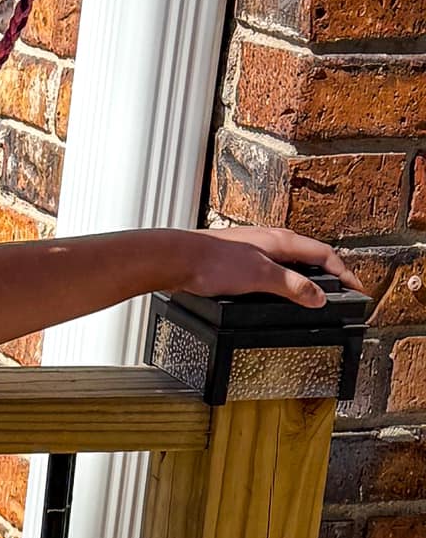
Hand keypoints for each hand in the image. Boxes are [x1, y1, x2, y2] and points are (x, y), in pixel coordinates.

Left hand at [171, 224, 366, 309]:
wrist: (178, 260)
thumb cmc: (214, 262)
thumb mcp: (261, 277)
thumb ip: (292, 286)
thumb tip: (318, 296)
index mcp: (282, 240)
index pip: (325, 254)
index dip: (344, 273)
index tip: (358, 288)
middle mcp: (271, 241)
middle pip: (310, 256)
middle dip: (329, 273)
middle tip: (343, 290)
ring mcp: (255, 249)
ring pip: (291, 262)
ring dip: (307, 276)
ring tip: (317, 293)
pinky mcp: (239, 260)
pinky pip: (273, 269)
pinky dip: (286, 280)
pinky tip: (279, 292)